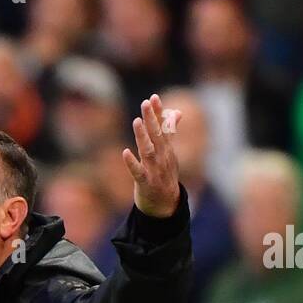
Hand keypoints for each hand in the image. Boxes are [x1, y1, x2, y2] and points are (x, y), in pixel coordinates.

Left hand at [122, 93, 181, 218]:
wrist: (166, 205)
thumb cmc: (164, 175)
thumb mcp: (169, 153)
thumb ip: (169, 132)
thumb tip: (177, 112)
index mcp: (166, 149)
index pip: (163, 127)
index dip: (159, 113)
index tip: (154, 97)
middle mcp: (161, 157)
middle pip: (157, 136)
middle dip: (152, 119)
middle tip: (146, 103)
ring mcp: (154, 170)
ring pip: (148, 151)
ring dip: (143, 136)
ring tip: (137, 121)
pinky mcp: (145, 183)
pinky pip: (137, 172)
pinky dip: (132, 163)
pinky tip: (125, 152)